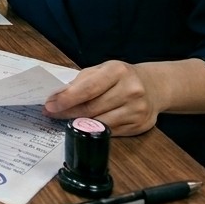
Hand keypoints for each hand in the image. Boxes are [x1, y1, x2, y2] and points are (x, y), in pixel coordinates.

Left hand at [43, 60, 163, 135]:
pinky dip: (95, 130)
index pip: (88, 89)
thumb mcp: (101, 70)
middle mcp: (130, 90)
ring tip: (66, 120)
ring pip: (100, 123)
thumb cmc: (121, 77)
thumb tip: (57, 97)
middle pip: (92, 108)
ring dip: (79, 123)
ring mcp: (137, 109)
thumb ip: (80, 82)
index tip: (50, 105)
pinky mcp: (140, 125)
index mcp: (117, 71)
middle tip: (52, 114)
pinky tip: (86, 126)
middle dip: (67, 113)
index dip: (67, 99)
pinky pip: (110, 132)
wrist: (154, 87)